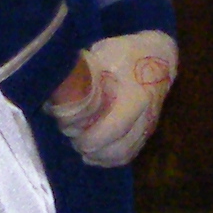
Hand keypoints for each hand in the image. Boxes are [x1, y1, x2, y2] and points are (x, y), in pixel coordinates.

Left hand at [46, 30, 178, 165]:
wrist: (158, 54)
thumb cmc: (126, 53)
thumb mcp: (103, 55)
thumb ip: (82, 76)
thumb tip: (54, 96)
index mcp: (134, 96)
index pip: (113, 128)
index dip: (90, 138)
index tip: (71, 132)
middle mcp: (145, 116)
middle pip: (119, 148)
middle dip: (92, 150)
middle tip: (74, 140)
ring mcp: (148, 125)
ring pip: (124, 154)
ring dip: (100, 157)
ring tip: (82, 148)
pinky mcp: (147, 131)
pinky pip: (131, 153)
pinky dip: (111, 159)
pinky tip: (95, 156)